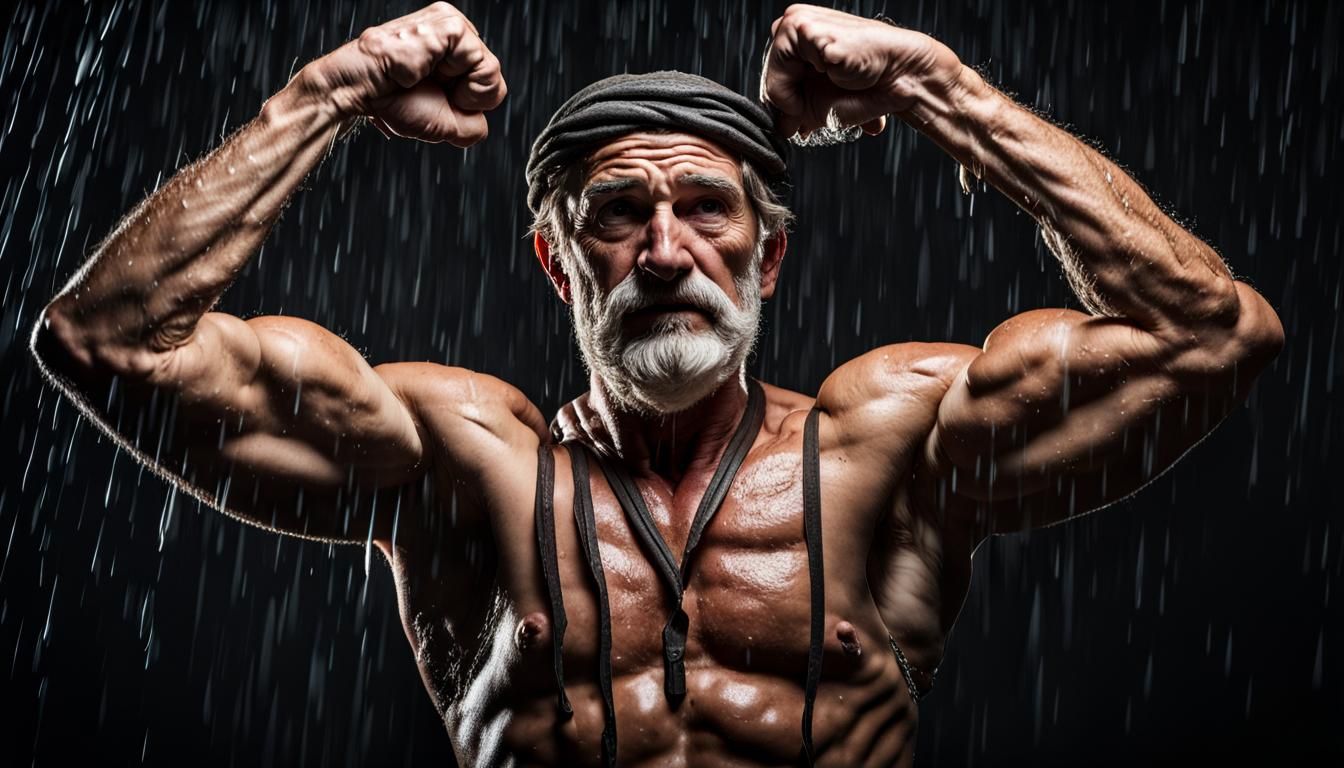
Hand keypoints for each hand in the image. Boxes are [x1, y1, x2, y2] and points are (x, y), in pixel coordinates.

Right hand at [300, 2, 504, 145]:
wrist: (359, 92)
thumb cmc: (391, 101)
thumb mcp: (444, 123)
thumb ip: (472, 125)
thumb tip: (483, 122)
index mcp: (454, 48)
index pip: (489, 85)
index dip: (466, 104)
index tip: (432, 96)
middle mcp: (455, 31)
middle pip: (493, 77)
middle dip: (464, 98)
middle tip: (427, 88)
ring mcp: (452, 23)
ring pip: (491, 71)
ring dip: (460, 91)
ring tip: (425, 78)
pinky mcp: (449, 24)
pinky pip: (483, 63)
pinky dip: (460, 80)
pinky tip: (427, 70)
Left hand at [760, 5, 961, 139]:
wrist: (901, 79)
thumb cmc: (869, 87)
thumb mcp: (820, 104)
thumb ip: (792, 112)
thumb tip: (779, 128)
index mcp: (799, 36)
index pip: (772, 75)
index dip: (785, 104)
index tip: (803, 119)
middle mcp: (796, 22)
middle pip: (768, 77)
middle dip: (788, 104)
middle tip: (810, 117)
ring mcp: (800, 22)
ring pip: (771, 76)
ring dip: (792, 101)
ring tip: (825, 95)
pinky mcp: (806, 29)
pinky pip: (780, 74)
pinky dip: (795, 93)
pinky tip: (830, 80)